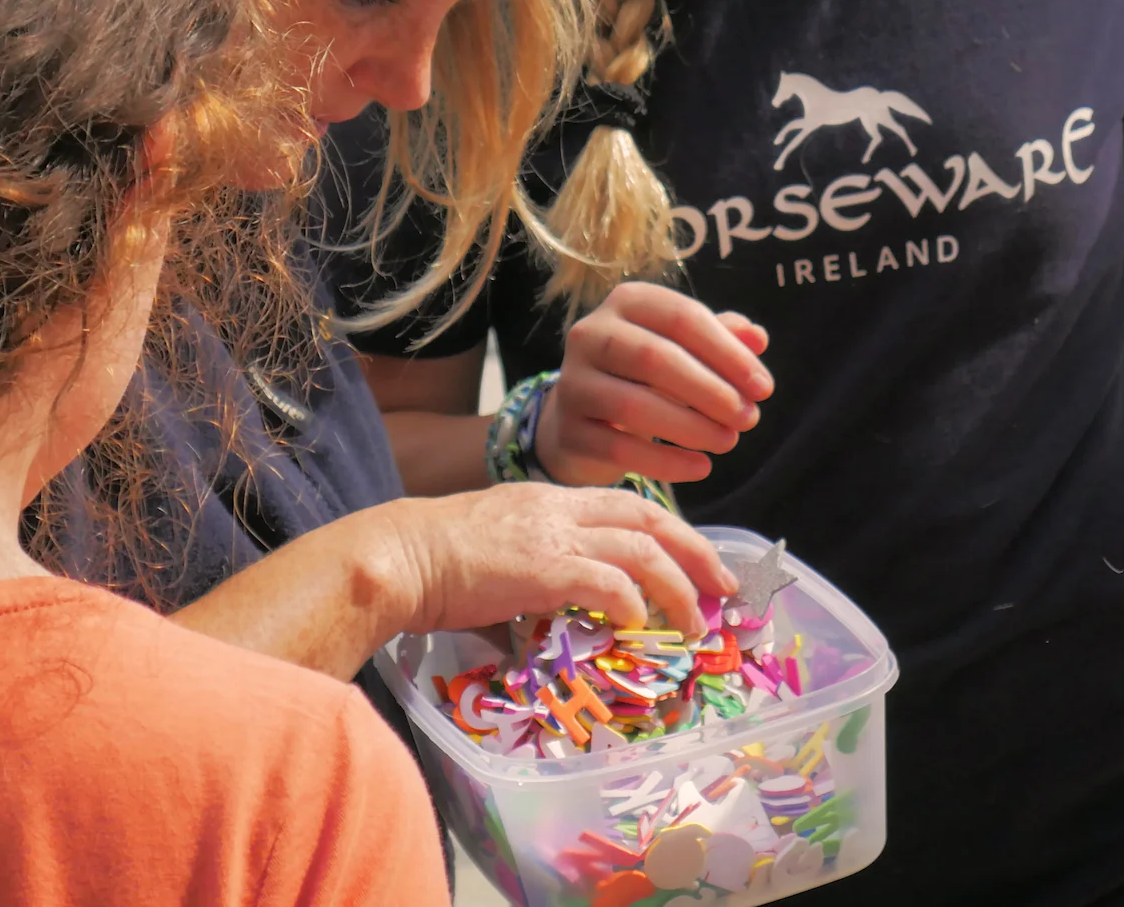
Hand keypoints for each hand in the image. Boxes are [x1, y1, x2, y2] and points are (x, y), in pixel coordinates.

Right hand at [369, 482, 738, 637]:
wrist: (399, 555)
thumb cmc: (435, 561)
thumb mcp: (498, 548)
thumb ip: (537, 567)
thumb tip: (559, 607)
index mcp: (551, 500)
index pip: (628, 505)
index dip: (672, 533)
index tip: (697, 564)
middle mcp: (560, 509)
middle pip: (650, 518)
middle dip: (696, 552)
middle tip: (724, 587)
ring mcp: (554, 535)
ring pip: (642, 549)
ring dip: (677, 587)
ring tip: (693, 622)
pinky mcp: (543, 568)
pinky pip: (608, 580)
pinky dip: (632, 601)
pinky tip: (638, 622)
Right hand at [536, 282, 772, 486]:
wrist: (583, 418)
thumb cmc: (645, 376)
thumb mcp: (683, 349)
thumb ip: (720, 339)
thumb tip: (757, 338)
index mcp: (627, 302)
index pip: (682, 317)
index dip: (729, 353)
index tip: (764, 388)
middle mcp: (589, 335)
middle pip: (655, 358)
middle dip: (711, 392)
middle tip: (749, 419)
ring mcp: (572, 384)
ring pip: (634, 405)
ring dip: (691, 427)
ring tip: (728, 442)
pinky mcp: (568, 431)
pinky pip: (619, 449)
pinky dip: (666, 462)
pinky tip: (701, 468)